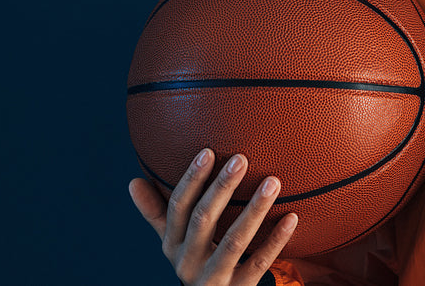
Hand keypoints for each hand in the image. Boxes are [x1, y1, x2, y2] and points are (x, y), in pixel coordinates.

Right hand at [129, 149, 298, 285]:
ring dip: (254, 210)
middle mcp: (187, 262)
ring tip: (274, 181)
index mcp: (172, 245)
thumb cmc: (194, 263)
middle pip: (203, 220)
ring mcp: (213, 278)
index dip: (191, 180)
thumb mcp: (172, 243)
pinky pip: (259, 264)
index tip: (208, 151)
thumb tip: (133, 182)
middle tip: (241, 159)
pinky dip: (276, 240)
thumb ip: (157, 214)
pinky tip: (292, 217)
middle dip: (221, 188)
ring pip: (234, 241)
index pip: (178, 208)